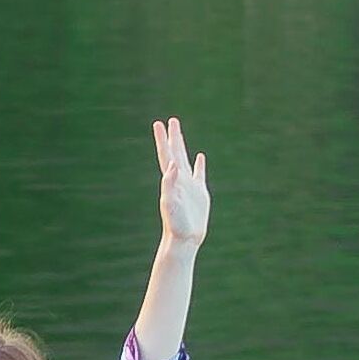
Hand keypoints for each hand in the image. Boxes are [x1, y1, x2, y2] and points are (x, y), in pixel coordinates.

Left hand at [155, 117, 209, 249]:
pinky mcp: (199, 193)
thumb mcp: (170, 202)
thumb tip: (172, 164)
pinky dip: (199, 164)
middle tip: (171, 120)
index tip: (159, 124)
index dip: (162, 140)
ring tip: (180, 133)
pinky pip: (199, 174)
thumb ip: (169, 184)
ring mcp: (189, 185)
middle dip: (173, 137)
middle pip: (175, 153)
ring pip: (186, 160)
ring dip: (182, 146)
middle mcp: (179, 180)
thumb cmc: (175, 224)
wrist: (184, 239)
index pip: (166, 155)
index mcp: (171, 180)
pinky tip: (199, 157)